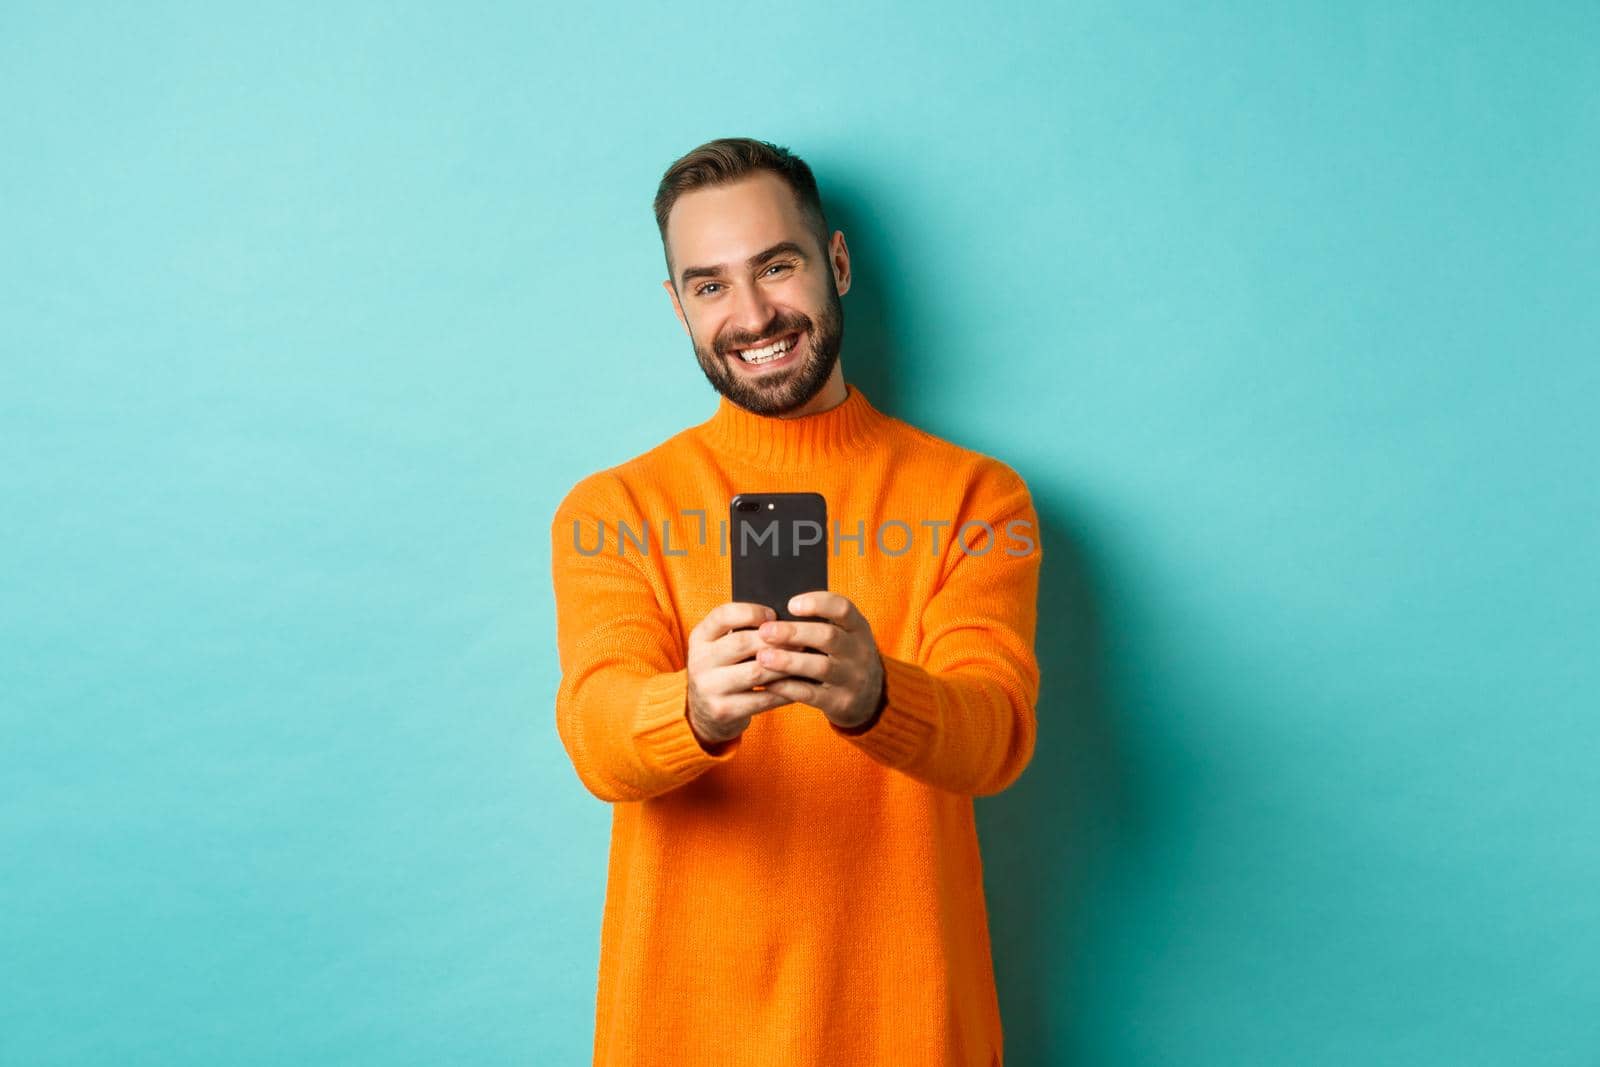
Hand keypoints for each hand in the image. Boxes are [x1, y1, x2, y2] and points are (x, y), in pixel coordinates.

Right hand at [685, 602, 795, 748]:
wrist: (704, 712)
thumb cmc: (724, 668)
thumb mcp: (720, 646)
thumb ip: (741, 630)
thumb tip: (784, 619)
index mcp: (700, 638)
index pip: (723, 615)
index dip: (751, 612)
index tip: (774, 614)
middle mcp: (699, 661)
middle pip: (742, 643)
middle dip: (776, 640)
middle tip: (800, 638)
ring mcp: (710, 688)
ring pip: (756, 672)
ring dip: (785, 665)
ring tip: (804, 659)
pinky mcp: (724, 710)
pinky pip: (763, 698)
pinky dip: (786, 690)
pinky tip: (800, 684)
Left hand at [754, 592, 885, 730]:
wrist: (869, 698)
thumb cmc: (843, 657)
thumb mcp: (845, 636)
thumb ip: (819, 623)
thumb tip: (773, 614)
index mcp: (858, 628)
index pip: (843, 608)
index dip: (817, 603)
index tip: (791, 605)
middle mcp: (859, 651)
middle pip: (828, 637)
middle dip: (794, 633)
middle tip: (764, 631)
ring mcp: (852, 679)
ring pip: (820, 667)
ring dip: (788, 661)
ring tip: (762, 657)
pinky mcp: (841, 702)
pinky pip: (812, 694)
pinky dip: (788, 688)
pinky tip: (768, 683)